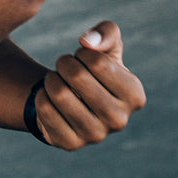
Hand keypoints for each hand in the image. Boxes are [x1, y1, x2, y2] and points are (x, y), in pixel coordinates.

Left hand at [33, 21, 145, 150]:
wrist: (75, 101)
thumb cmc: (96, 70)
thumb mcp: (107, 47)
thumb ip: (106, 33)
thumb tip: (87, 41)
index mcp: (135, 96)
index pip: (97, 62)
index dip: (82, 53)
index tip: (82, 58)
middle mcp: (119, 120)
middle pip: (77, 77)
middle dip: (64, 64)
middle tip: (64, 65)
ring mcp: (95, 136)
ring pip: (59, 94)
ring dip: (52, 79)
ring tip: (56, 79)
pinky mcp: (71, 144)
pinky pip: (45, 111)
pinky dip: (42, 96)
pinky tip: (49, 97)